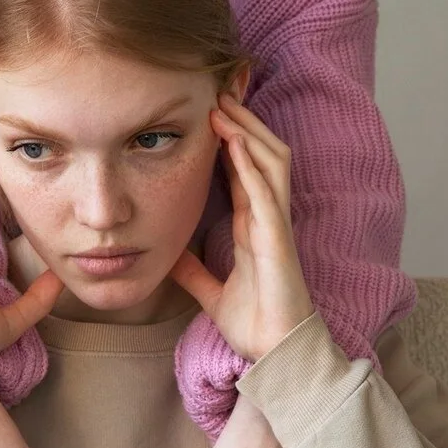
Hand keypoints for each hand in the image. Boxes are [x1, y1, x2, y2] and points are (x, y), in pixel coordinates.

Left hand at [168, 92, 311, 363]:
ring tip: (224, 107)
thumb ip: (195, 273)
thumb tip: (169, 259)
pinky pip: (266, 192)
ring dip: (248, 132)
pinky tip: (235, 143)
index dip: (231, 139)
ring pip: (270, 162)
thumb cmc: (255, 323)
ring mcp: (275, 225)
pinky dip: (250, 165)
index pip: (244, 170)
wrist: (274, 353)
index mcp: (254, 225)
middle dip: (243, 122)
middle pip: (261, 154)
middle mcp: (268, 217)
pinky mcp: (278, 238)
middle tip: (218, 93)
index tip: (210, 113)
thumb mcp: (212, 292)